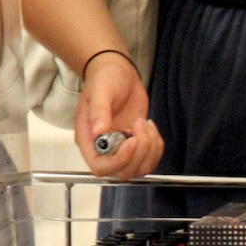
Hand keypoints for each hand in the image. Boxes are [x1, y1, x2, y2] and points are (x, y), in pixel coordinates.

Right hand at [74, 52, 164, 179]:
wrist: (119, 72)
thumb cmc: (105, 78)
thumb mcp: (101, 90)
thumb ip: (99, 111)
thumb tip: (98, 131)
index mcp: (89, 140)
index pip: (100, 167)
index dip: (119, 160)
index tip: (132, 141)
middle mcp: (103, 150)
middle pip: (123, 172)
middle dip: (139, 153)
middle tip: (140, 126)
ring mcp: (121, 150)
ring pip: (139, 169)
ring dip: (150, 149)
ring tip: (145, 124)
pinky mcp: (136, 147)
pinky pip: (150, 160)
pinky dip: (156, 147)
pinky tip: (150, 128)